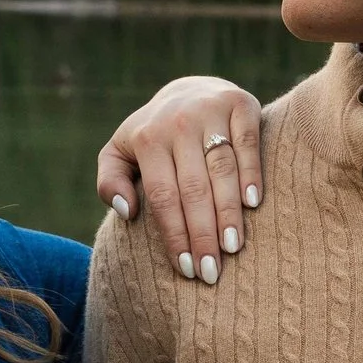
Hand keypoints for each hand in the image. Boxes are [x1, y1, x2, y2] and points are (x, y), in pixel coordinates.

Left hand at [97, 76, 264, 284]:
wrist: (190, 89)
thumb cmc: (152, 135)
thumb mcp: (119, 153)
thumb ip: (110, 182)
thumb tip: (127, 212)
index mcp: (147, 139)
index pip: (162, 196)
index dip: (174, 235)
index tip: (186, 269)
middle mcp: (178, 123)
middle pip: (193, 189)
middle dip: (202, 235)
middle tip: (211, 273)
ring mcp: (211, 111)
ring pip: (222, 170)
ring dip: (228, 212)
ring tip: (232, 248)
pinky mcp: (240, 105)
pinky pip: (248, 145)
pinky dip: (251, 174)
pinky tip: (252, 204)